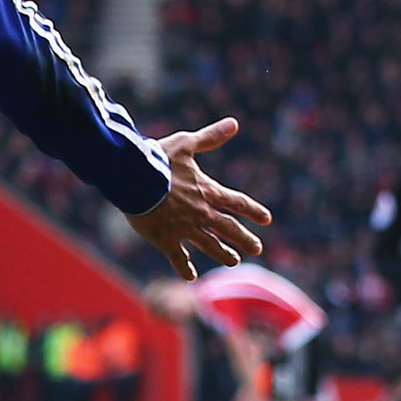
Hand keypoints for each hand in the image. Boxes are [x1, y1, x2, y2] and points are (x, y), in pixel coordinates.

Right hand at [124, 120, 271, 280]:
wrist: (133, 179)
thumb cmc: (157, 159)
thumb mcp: (186, 144)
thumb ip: (210, 137)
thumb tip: (234, 123)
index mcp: (207, 191)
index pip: (237, 202)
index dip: (253, 210)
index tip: (267, 219)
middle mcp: (201, 213)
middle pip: (229, 229)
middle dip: (245, 239)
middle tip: (257, 248)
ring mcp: (184, 228)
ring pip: (210, 246)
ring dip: (224, 254)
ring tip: (234, 261)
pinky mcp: (165, 239)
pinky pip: (178, 257)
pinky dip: (184, 267)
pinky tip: (190, 277)